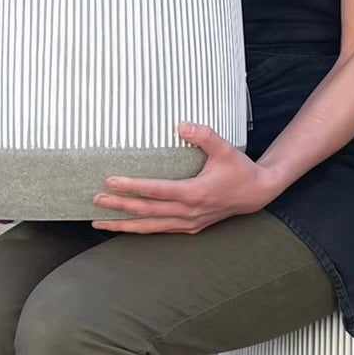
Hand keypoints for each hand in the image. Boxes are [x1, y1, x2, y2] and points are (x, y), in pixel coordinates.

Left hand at [92, 124, 274, 234]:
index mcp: (195, 193)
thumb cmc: (240, 170)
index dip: (132, 187)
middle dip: (119, 206)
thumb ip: (205, 136)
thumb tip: (180, 125)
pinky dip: (140, 229)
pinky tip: (126, 227)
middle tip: (96, 200)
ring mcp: (189, 222)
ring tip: (99, 222)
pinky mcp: (191, 227)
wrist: (257, 193)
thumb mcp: (226, 149)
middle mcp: (189, 212)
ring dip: (124, 224)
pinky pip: (160, 230)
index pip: (156, 191)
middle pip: (147, 211)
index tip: (111, 181)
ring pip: (150, 226)